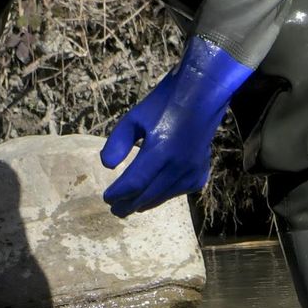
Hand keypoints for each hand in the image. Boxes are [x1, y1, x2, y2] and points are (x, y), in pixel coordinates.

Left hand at [101, 37, 253, 216]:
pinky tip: (153, 191)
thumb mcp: (134, 118)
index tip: (106, 198)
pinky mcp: (200, 174)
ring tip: (130, 204)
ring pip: (162, 197)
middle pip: (147, 196)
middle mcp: (178, 166)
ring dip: (144, 202)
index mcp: (160, 151)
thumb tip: (107, 166)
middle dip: (128, 205)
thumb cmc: (164, 105)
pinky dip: (162, 195)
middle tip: (115, 209)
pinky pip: (176, 192)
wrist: (202, 98)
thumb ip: (118, 142)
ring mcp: (191, 172)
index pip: (134, 184)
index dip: (118, 194)